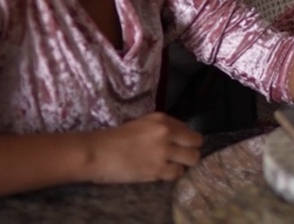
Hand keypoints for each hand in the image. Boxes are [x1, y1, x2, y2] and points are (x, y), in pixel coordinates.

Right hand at [87, 112, 202, 183]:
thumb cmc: (113, 138)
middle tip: (180, 157)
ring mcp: (163, 152)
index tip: (180, 145)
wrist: (96, 152)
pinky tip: (160, 172)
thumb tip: (177, 138)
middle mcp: (166, 133)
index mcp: (162, 119)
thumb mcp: (142, 124)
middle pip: (196, 144)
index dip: (186, 140)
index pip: (189, 130)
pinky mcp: (157, 170)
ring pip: (192, 160)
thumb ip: (161, 129)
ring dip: (182, 164)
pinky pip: (177, 174)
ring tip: (170, 165)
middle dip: (190, 151)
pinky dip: (171, 174)